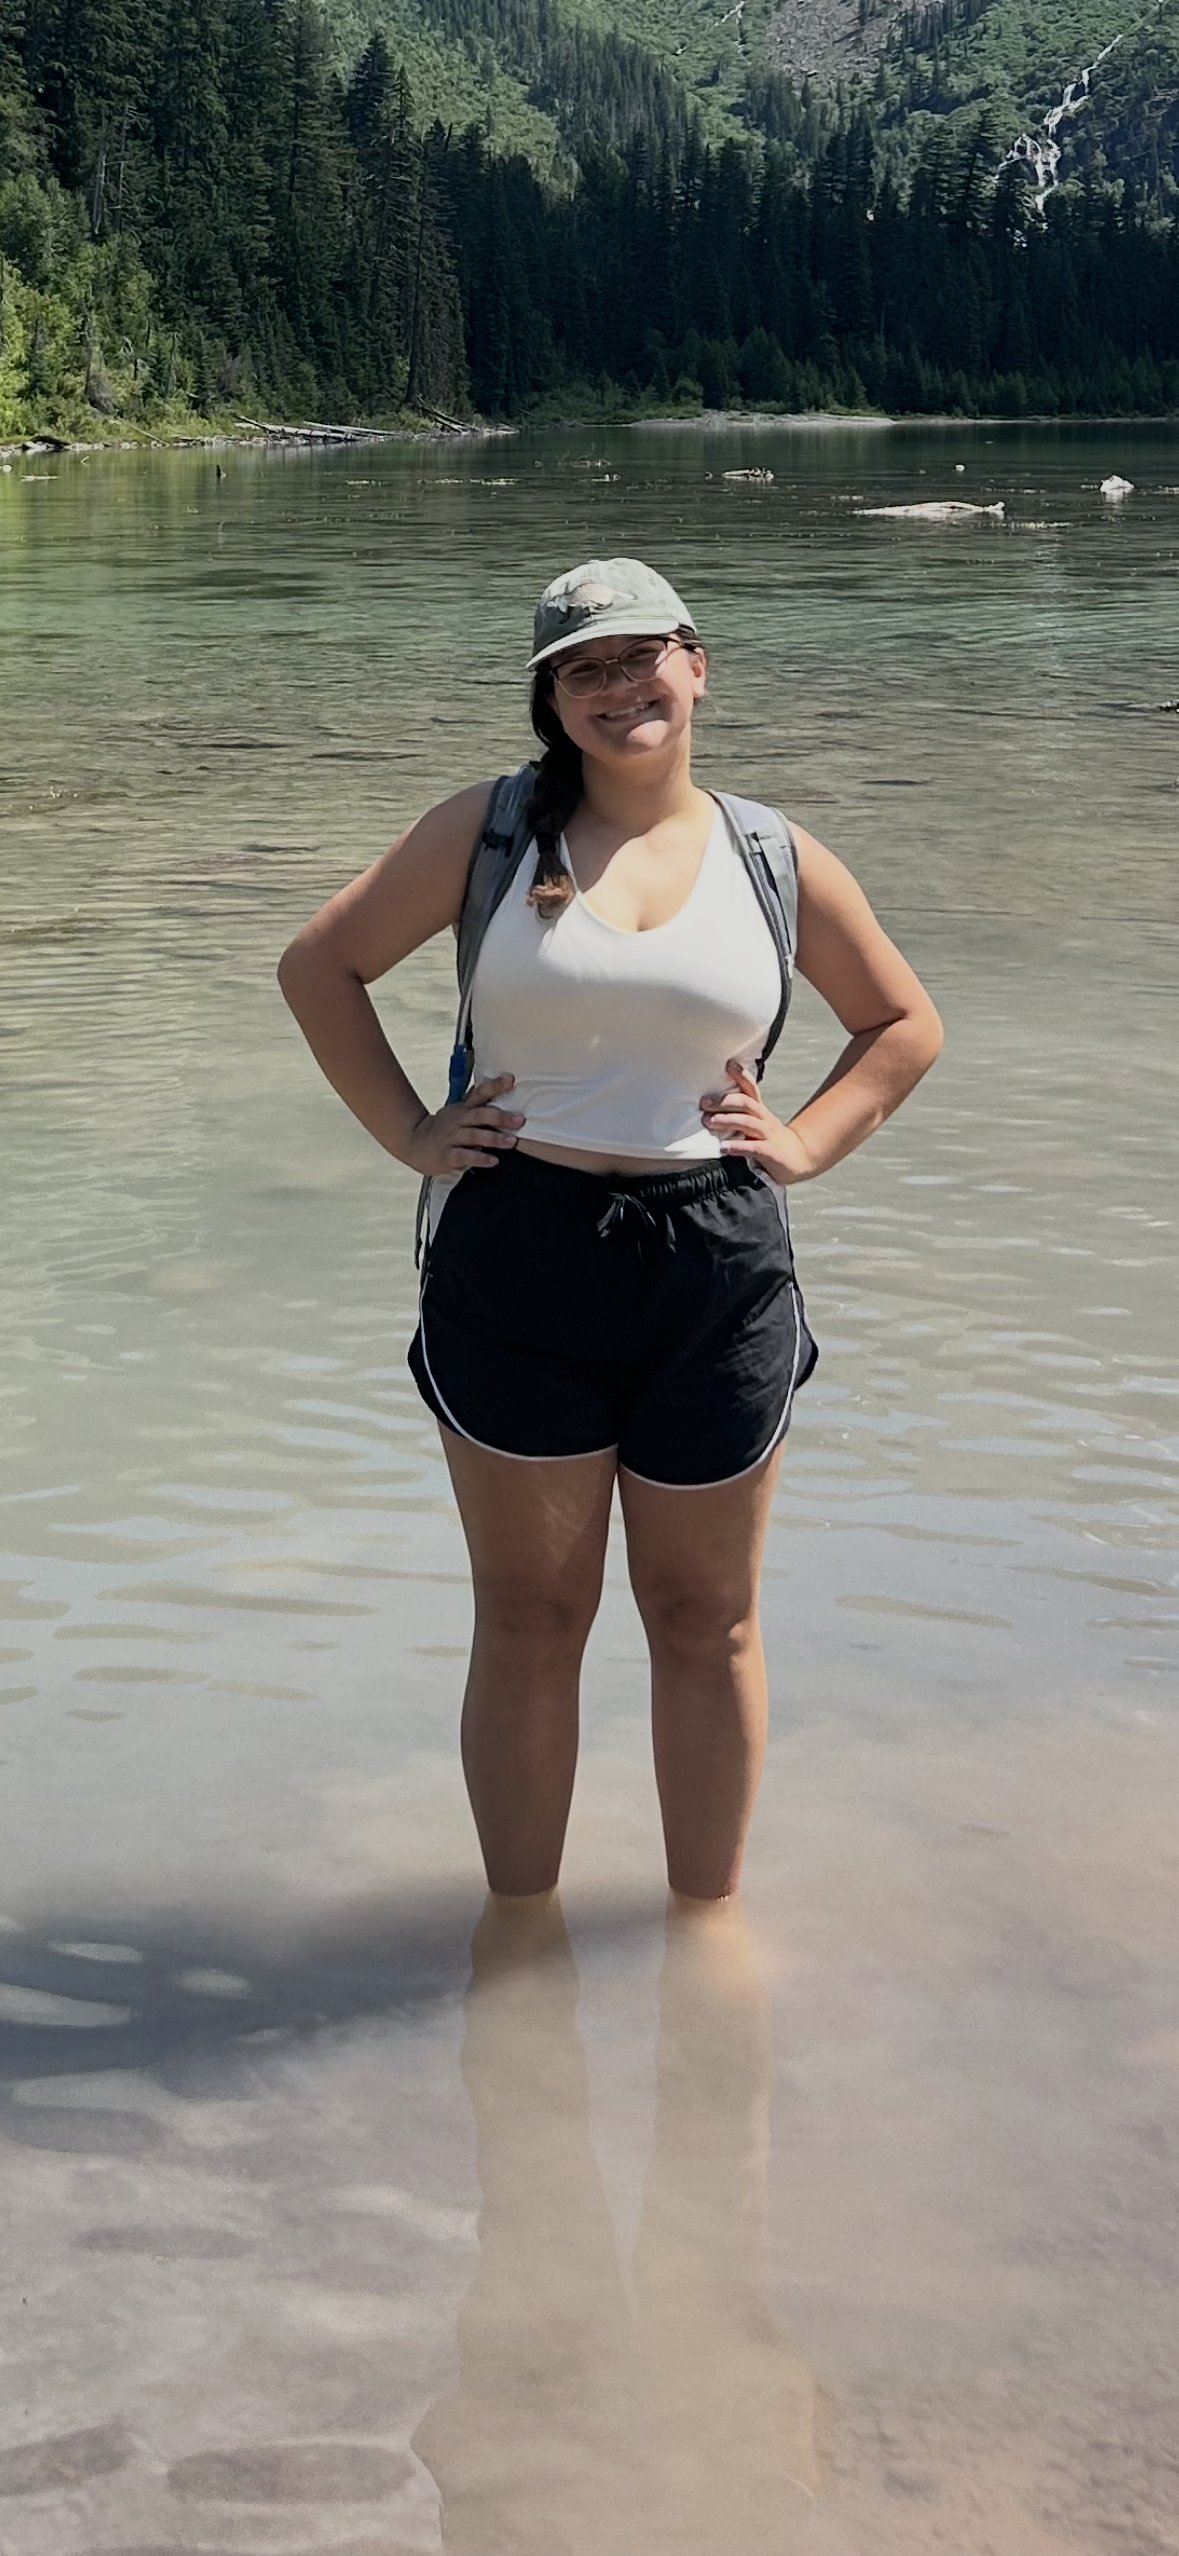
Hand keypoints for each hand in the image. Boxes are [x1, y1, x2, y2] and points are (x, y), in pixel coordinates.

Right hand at [405, 1073, 524, 1175]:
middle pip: (480, 1115)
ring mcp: (451, 1137)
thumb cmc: (442, 1128)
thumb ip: (477, 1104)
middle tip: (519, 1120)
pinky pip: (464, 1156)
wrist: (414, 1143)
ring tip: (511, 1142)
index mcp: (463, 1109)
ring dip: (494, 1138)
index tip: (511, 1079)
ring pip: (474, 1135)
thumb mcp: (458, 1112)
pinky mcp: (447, 1154)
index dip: (495, 1086)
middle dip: (501, 1117)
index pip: (480, 1093)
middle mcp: (458, 1120)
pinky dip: (479, 1158)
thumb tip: (499, 1087)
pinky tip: (493, 1161)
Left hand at [700, 1060, 812, 1184]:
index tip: (729, 1064)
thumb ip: (740, 1115)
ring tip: (710, 1121)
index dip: (741, 1075)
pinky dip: (737, 1146)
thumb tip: (711, 1109)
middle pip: (746, 1103)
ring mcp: (769, 1134)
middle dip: (724, 1101)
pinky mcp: (770, 1152)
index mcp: (760, 1110)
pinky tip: (724, 1147)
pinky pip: (753, 1148)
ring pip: (747, 1123)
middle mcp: (764, 1119)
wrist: (799, 1158)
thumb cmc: (772, 1140)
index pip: (751, 1088)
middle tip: (705, 1103)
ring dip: (727, 1120)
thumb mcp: (758, 1123)